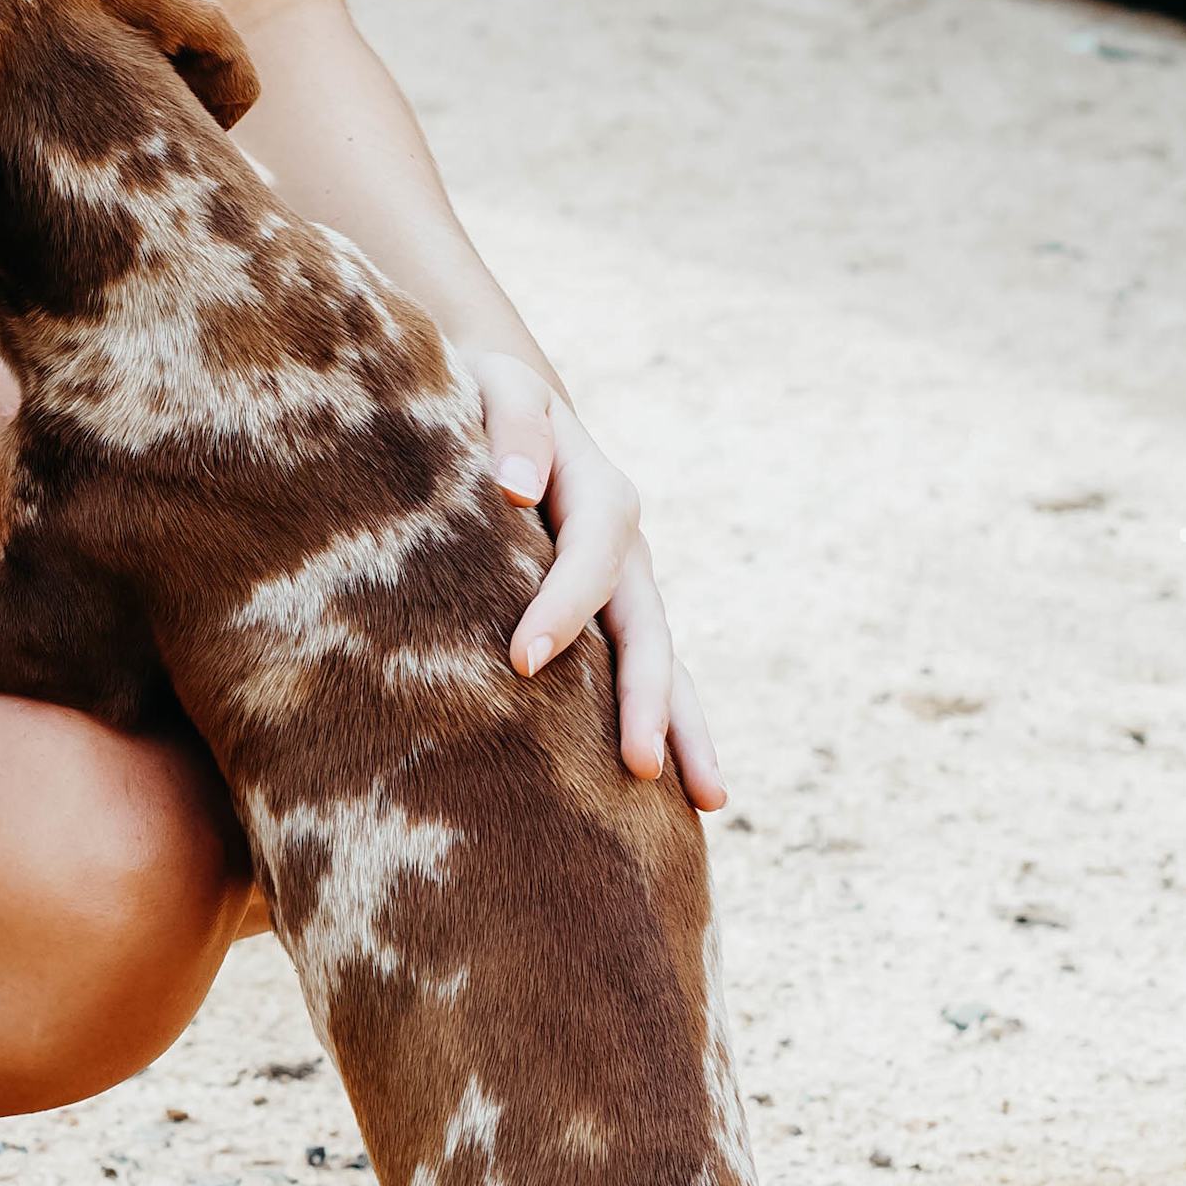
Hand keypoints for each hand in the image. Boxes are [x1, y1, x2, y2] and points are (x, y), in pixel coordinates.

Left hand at [474, 353, 725, 810]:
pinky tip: (681, 797)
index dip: (564, 606)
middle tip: (643, 764)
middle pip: (649, 626)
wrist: (495, 407)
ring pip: (666, 661)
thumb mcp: (491, 385)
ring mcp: (629, 586)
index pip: (592, 555)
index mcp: (598, 491)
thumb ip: (510, 424)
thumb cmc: (478, 401)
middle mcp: (625, 546)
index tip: (525, 661)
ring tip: (707, 799)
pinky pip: (648, 676)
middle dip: (649, 696)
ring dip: (683, 726)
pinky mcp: (613, 618)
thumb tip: (513, 489)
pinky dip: (668, 727)